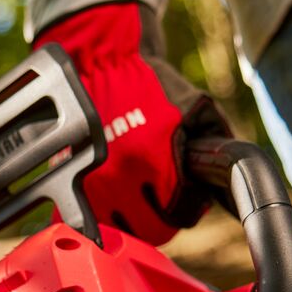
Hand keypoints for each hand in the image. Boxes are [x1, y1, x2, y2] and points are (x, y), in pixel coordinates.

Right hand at [34, 1, 229, 244]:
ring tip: (139, 206)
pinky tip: (112, 202)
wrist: (101, 61)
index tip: (187, 202)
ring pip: (119, 228)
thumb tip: (225, 178)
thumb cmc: (150, 82)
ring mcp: (90, 180)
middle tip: (165, 207)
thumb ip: (215, 142)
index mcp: (155, 162)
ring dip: (132, 221)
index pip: (178, 215)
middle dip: (163, 220)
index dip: (188, 211)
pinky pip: (86, 217)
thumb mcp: (197, 107)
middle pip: (151, 230)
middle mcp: (121, 177)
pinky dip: (100, 216)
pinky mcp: (67, 178)